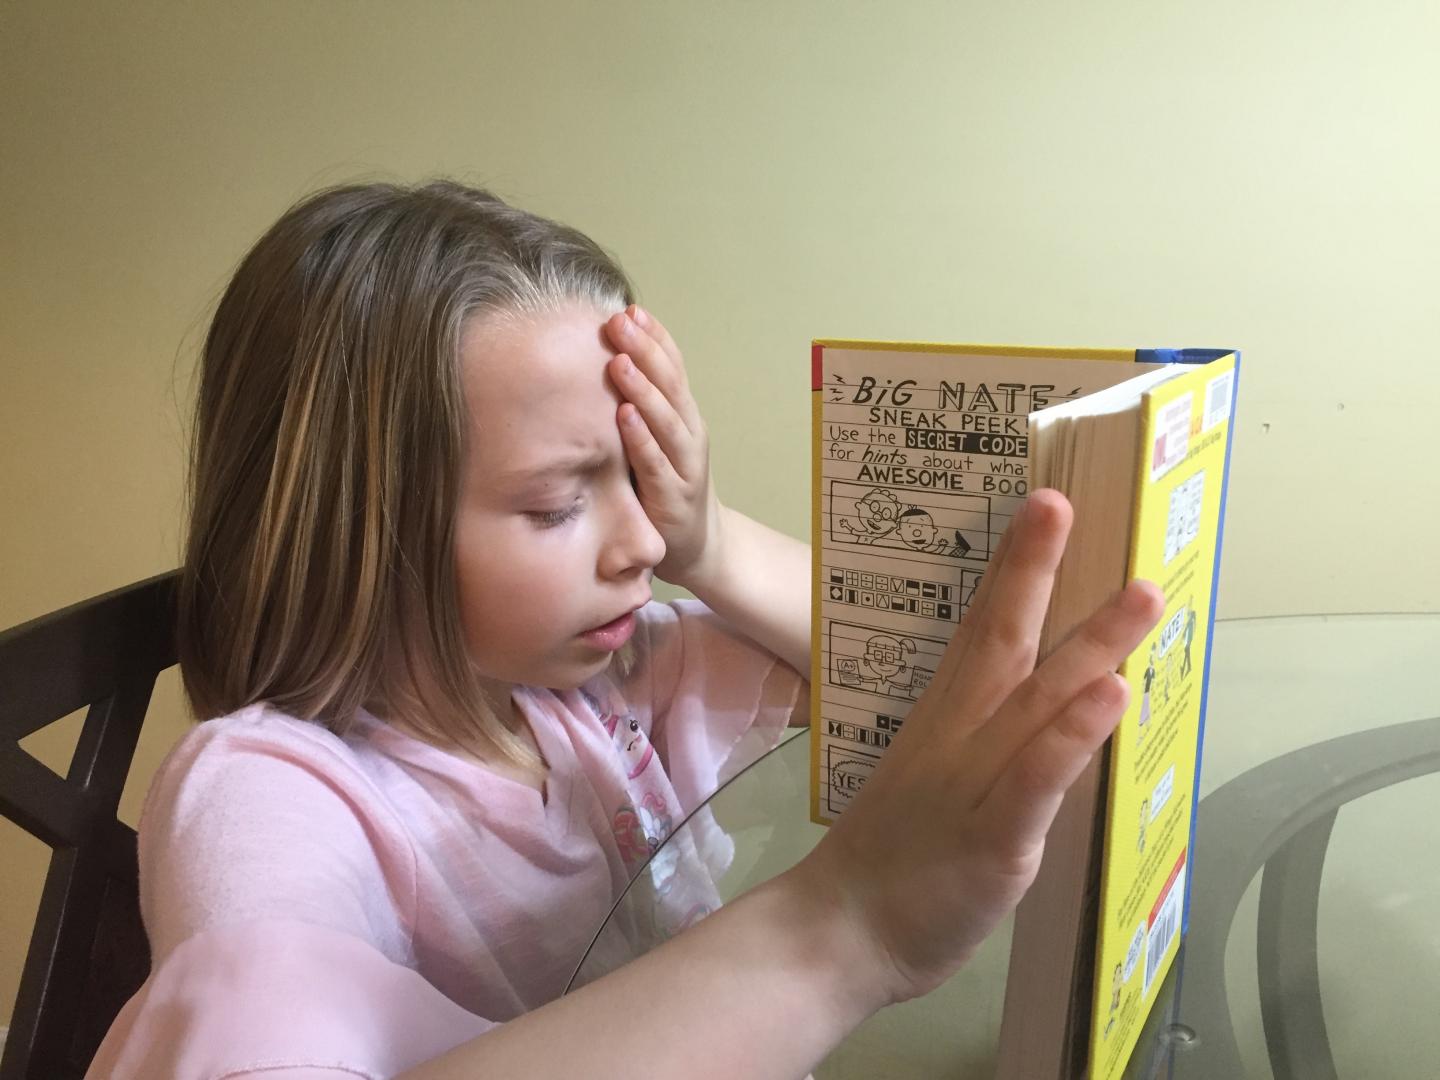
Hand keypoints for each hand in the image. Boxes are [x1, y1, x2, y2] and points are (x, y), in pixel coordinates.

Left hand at [604, 305, 723, 589]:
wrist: (697, 546)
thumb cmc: (667, 486)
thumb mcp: (655, 441)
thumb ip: (637, 408)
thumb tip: (600, 362)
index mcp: (684, 416)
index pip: (673, 367)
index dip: (655, 337)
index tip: (631, 309)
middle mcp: (690, 434)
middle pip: (671, 384)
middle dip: (645, 350)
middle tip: (620, 321)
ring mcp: (685, 465)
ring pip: (666, 420)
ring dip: (643, 389)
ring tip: (619, 362)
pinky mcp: (673, 497)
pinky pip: (656, 464)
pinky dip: (641, 439)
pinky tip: (623, 418)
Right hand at [793, 490, 1163, 1007]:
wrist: (838, 931)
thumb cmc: (888, 859)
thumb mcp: (928, 780)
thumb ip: (977, 740)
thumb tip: (1026, 699)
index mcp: (942, 722)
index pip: (979, 631)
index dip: (1014, 568)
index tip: (1045, 507)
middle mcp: (958, 738)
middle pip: (1001, 643)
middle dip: (1036, 571)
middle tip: (1067, 505)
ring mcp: (974, 785)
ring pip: (1035, 702)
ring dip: (1090, 643)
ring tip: (1141, 593)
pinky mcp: (993, 839)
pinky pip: (1035, 780)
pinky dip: (1071, 735)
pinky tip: (1110, 695)